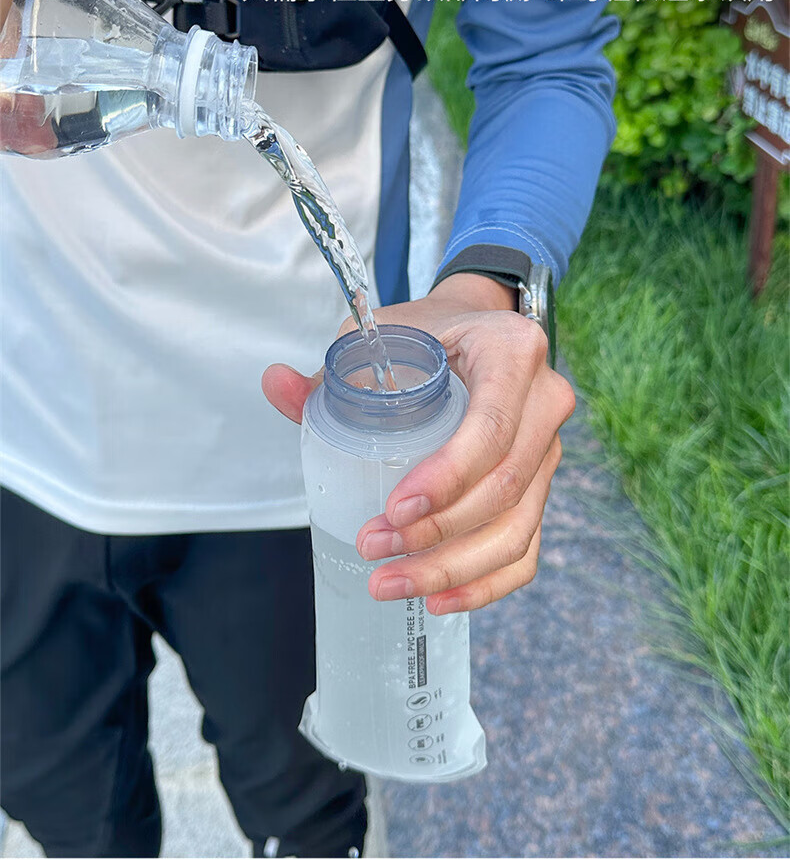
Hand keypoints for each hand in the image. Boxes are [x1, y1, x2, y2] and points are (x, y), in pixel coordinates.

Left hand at [262, 272, 574, 614]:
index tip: (393, 510)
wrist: (477, 329)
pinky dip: (485, 583)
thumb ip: (333, 368)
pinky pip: (525, 548)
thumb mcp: (383, 333)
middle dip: (437, 532)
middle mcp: (545, 402)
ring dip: (453, 568)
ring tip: (389, 583)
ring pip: (517, 527)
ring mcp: (550, 449)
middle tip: (372, 547)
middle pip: (505, 487)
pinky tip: (438, 599)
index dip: (447, 477)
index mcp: (512, 352)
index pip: (491, 429)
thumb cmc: (430, 330)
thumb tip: (276, 385)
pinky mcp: (542, 486)